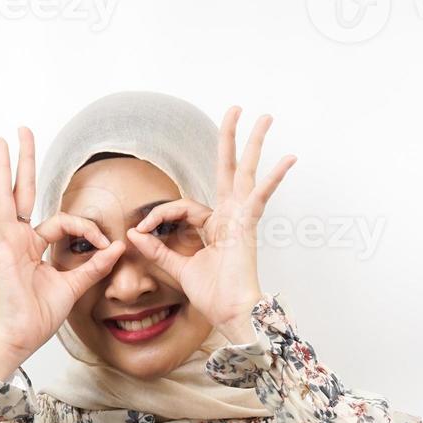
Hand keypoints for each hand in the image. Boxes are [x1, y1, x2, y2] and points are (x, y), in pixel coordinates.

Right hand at [0, 126, 125, 374]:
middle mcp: (18, 239)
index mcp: (33, 246)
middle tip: (22, 131)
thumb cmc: (38, 316)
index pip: (63, 221)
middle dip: (24, 161)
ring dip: (3, 166)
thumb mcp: (73, 286)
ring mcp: (5, 241)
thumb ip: (94, 266)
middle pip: (22, 191)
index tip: (106, 246)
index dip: (87, 228)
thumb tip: (118, 247)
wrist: (20, 336)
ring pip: (5, 195)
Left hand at [125, 107, 295, 342]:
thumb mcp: (178, 268)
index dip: (159, 215)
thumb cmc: (212, 294)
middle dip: (230, 139)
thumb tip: (134, 234)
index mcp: (214, 225)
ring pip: (246, 173)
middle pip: (229, 169)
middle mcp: (230, 216)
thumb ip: (158, 249)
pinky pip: (260, 197)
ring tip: (265, 117)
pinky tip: (288, 160)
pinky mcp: (248, 226)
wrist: (230, 312)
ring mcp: (242, 218)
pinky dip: (273, 179)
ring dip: (254, 144)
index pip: (182, 206)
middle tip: (236, 108)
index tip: (141, 230)